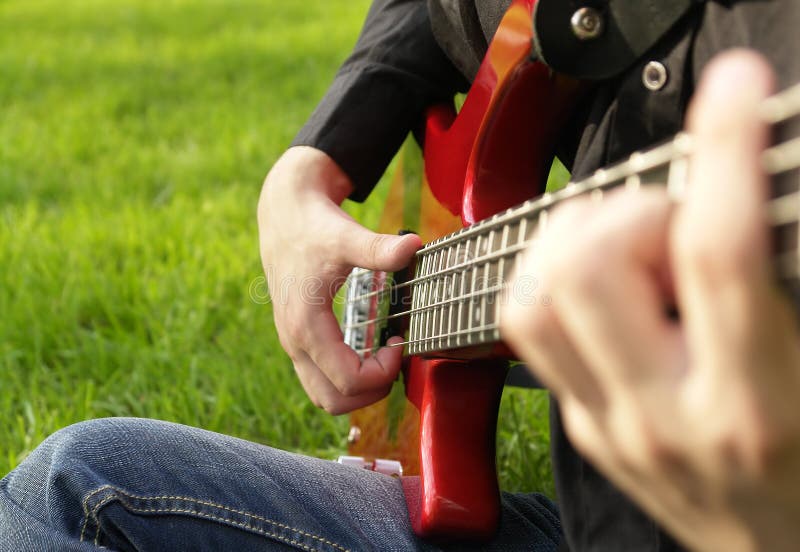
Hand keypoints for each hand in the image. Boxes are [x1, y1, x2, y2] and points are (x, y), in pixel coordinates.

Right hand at [258, 146, 420, 413]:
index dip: (383, 372)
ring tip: (385, 360)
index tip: (400, 342)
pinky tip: (369, 352)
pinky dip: (346, 379)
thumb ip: (379, 248)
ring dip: (358, 390)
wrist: (284, 212)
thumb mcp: (346, 236)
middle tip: (396, 358)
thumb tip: (414, 247)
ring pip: (324, 396)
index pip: (348, 381)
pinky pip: (320, 379)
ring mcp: (293, 344)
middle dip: (372, 391)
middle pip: (333, 401)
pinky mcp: (298, 338)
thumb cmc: (314, 226)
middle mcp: (294, 342)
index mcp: (305, 326)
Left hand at [501, 51, 799, 550]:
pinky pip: (528, 331)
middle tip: (677, 219)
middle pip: (590, 271)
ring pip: (535, 299)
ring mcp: (612, 425)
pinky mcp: (585, 428)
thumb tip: (748, 199)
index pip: (718, 257)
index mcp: (753, 402)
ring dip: (574, 239)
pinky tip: (599, 277)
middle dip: (632, 211)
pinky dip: (551, 279)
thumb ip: (785, 281)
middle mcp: (665, 415)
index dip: (724, 156)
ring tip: (630, 238)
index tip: (732, 91)